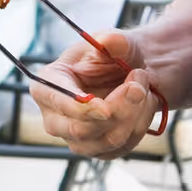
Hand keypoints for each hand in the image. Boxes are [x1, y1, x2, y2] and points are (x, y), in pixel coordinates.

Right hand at [30, 31, 158, 158]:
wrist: (130, 71)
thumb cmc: (113, 55)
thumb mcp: (114, 41)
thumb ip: (113, 40)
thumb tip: (108, 41)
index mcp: (47, 85)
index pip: (56, 101)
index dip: (80, 108)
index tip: (106, 109)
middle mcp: (55, 118)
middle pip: (80, 129)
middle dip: (118, 109)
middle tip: (139, 84)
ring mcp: (77, 138)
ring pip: (106, 141)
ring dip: (134, 114)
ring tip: (144, 86)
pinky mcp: (99, 149)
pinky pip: (124, 146)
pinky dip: (141, 123)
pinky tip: (144, 102)